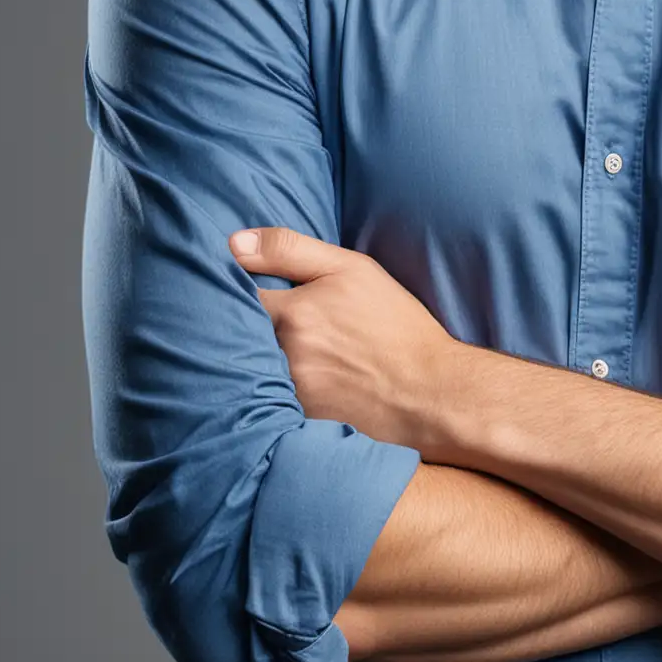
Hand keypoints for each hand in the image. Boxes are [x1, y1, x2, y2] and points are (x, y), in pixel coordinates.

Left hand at [229, 226, 460, 449]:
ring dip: (257, 356)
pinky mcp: (296, 419)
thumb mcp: (352, 270)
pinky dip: (272, 386)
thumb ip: (290, 249)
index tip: (244, 287)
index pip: (235, 294)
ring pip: (251, 365)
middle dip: (246, 324)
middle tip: (278, 323)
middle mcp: (284, 354)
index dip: (237, 289)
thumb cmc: (395, 324)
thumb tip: (232, 243)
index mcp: (293, 312)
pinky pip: (268, 396)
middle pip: (239, 333)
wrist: (429, 392)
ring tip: (295, 351)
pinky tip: (304, 380)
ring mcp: (289, 391)